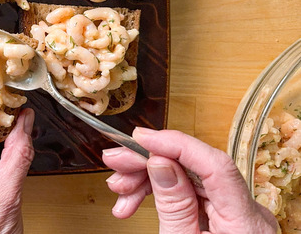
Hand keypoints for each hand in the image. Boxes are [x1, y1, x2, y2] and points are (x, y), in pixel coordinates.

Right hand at [102, 127, 277, 233]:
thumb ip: (174, 205)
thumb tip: (160, 162)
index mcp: (244, 222)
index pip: (214, 165)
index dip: (175, 144)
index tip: (141, 139)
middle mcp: (248, 214)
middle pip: (196, 169)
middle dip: (149, 163)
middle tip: (114, 162)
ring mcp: (238, 216)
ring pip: (189, 179)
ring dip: (148, 179)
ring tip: (119, 191)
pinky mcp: (226, 220)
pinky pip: (192, 195)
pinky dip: (161, 195)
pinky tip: (135, 201)